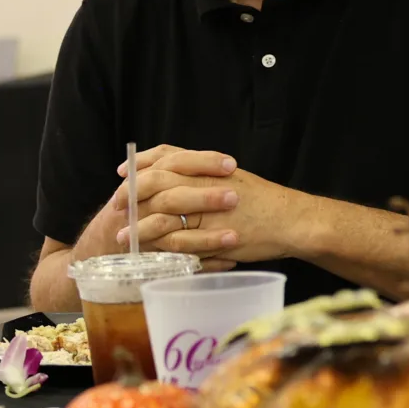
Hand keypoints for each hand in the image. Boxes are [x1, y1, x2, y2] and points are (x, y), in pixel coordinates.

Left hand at [115, 145, 304, 265]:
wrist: (293, 221)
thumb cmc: (264, 202)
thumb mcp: (233, 178)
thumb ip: (204, 174)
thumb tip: (174, 173)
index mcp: (209, 168)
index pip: (167, 156)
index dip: (141, 163)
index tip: (122, 171)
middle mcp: (206, 184)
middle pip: (157, 181)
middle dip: (130, 193)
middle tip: (115, 205)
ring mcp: (209, 210)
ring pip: (163, 212)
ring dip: (138, 224)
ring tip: (122, 235)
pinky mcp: (214, 235)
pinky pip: (179, 240)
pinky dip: (160, 246)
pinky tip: (148, 252)